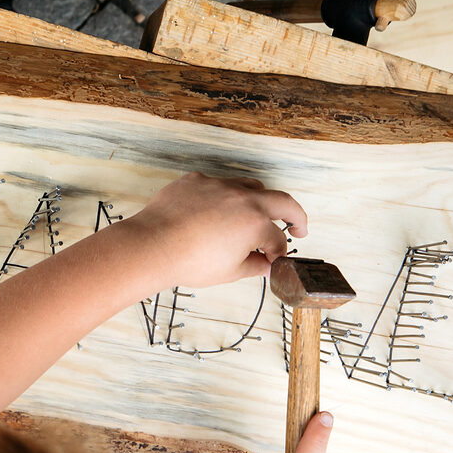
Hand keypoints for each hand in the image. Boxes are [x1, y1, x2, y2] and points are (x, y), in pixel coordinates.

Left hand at [124, 172, 306, 288]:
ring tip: (259, 213)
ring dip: (261, 199)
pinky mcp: (196, 180)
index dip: (279, 253)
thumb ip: (254, 265)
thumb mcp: (229, 271)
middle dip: (295, 215)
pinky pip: (218, 184)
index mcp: (255, 222)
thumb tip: (266, 265)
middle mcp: (242, 198)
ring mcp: (219, 185)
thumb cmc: (189, 261)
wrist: (153, 246)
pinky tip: (216, 210)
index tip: (274, 260)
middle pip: (282, 201)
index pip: (278, 238)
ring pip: (251, 186)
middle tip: (299, 227)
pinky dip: (224, 196)